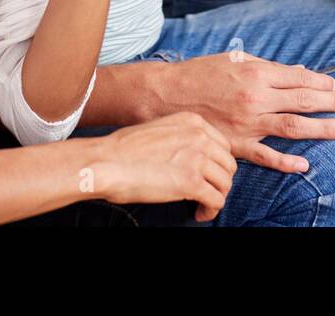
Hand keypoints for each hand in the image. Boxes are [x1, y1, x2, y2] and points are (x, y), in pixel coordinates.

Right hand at [89, 112, 236, 222]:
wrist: (106, 161)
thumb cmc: (123, 149)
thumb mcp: (160, 130)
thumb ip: (181, 138)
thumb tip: (190, 156)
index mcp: (192, 122)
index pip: (223, 145)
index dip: (217, 164)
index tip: (208, 175)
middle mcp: (200, 137)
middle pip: (228, 164)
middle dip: (220, 181)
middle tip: (206, 192)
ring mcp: (197, 159)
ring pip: (226, 183)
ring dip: (217, 197)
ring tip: (201, 204)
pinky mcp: (191, 182)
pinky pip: (216, 200)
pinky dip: (210, 210)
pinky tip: (198, 212)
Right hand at [155, 53, 334, 174]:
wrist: (164, 95)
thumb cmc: (200, 74)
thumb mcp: (234, 60)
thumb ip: (268, 67)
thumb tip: (299, 72)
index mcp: (255, 72)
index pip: (299, 78)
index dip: (321, 83)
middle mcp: (255, 97)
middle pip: (303, 101)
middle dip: (333, 103)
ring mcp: (246, 122)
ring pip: (293, 127)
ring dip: (323, 129)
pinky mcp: (235, 144)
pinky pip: (265, 156)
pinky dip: (286, 161)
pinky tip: (305, 164)